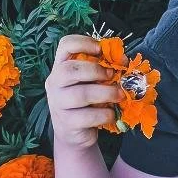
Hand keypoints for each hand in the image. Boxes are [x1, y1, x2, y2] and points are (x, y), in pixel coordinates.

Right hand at [46, 34, 120, 149]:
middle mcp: (54, 83)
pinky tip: (111, 114)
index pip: (65, 46)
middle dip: (95, 70)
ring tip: (119, 95)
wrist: (74, 135)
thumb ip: (103, 69)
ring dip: (106, 93)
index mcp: (61, 67)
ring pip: (80, 94)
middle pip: (69, 69)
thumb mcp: (92, 82)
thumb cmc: (86, 103)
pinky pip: (88, 116)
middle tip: (112, 75)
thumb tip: (122, 59)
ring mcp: (58, 104)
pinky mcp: (67, 123)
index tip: (100, 49)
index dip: (83, 42)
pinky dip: (105, 114)